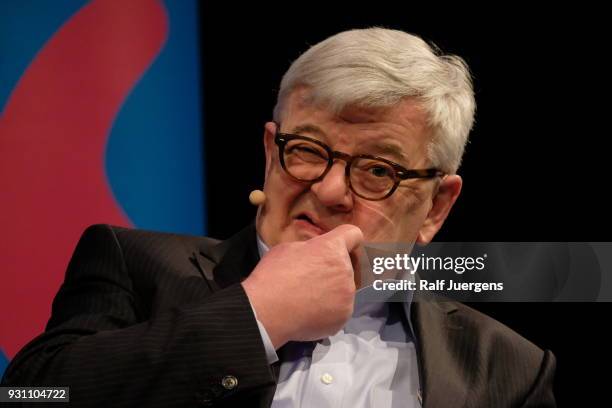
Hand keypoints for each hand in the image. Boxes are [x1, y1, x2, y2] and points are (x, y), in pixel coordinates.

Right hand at [242, 224, 363, 348]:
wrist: (267, 311)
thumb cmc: (273, 276)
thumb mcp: (287, 248)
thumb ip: (310, 248)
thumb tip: (315, 254)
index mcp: (332, 248)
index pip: (353, 234)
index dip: (347, 239)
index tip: (341, 245)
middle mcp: (345, 270)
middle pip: (346, 265)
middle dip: (332, 268)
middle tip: (311, 278)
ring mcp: (347, 294)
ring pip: (344, 288)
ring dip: (332, 290)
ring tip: (308, 299)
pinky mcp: (344, 315)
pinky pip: (340, 308)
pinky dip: (329, 311)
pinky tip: (311, 312)